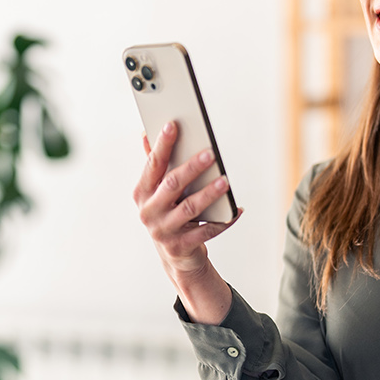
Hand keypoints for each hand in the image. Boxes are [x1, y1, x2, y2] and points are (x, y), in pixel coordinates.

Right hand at [134, 122, 240, 323]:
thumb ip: (154, 164)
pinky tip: (237, 210)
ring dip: (209, 193)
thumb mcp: (158, 191)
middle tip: (211, 153)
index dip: (162, 144)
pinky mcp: (180, 247)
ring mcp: (163, 231)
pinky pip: (206, 231)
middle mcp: (149, 211)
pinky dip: (224, 221)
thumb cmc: (168, 213)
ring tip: (225, 181)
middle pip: (172, 185)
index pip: (153, 164)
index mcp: (142, 192)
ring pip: (189, 208)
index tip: (173, 124)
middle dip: (192, 168)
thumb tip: (146, 134)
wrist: (175, 255)